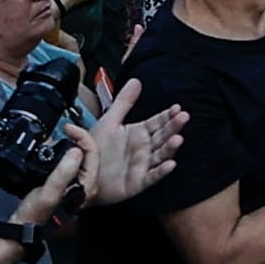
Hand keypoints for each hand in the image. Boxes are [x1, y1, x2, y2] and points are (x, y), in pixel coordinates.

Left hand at [65, 78, 181, 210]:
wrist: (81, 175)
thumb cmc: (95, 150)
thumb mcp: (108, 122)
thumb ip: (124, 102)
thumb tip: (136, 80)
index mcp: (139, 134)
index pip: (158, 122)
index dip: (168, 115)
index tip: (177, 107)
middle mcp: (144, 149)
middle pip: (163, 136)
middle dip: (174, 127)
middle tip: (183, 117)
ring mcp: (142, 166)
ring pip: (161, 155)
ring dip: (170, 148)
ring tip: (177, 138)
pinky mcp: (137, 182)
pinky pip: (152, 177)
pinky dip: (161, 172)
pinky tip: (170, 164)